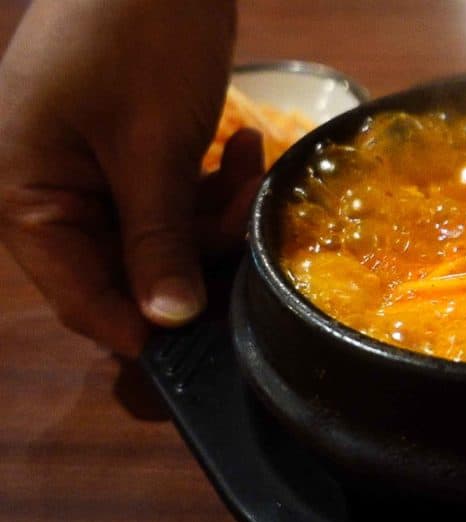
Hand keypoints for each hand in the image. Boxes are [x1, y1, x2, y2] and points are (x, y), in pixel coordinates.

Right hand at [0, 0, 258, 356]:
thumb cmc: (140, 42)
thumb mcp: (152, 147)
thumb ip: (157, 239)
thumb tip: (166, 322)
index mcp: (26, 195)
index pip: (79, 294)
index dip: (141, 326)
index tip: (205, 342)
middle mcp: (48, 192)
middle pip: (127, 268)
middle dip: (197, 252)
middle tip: (243, 223)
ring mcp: (88, 170)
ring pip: (161, 234)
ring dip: (214, 213)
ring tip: (246, 163)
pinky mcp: (127, 152)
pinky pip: (170, 196)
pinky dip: (210, 184)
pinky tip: (241, 147)